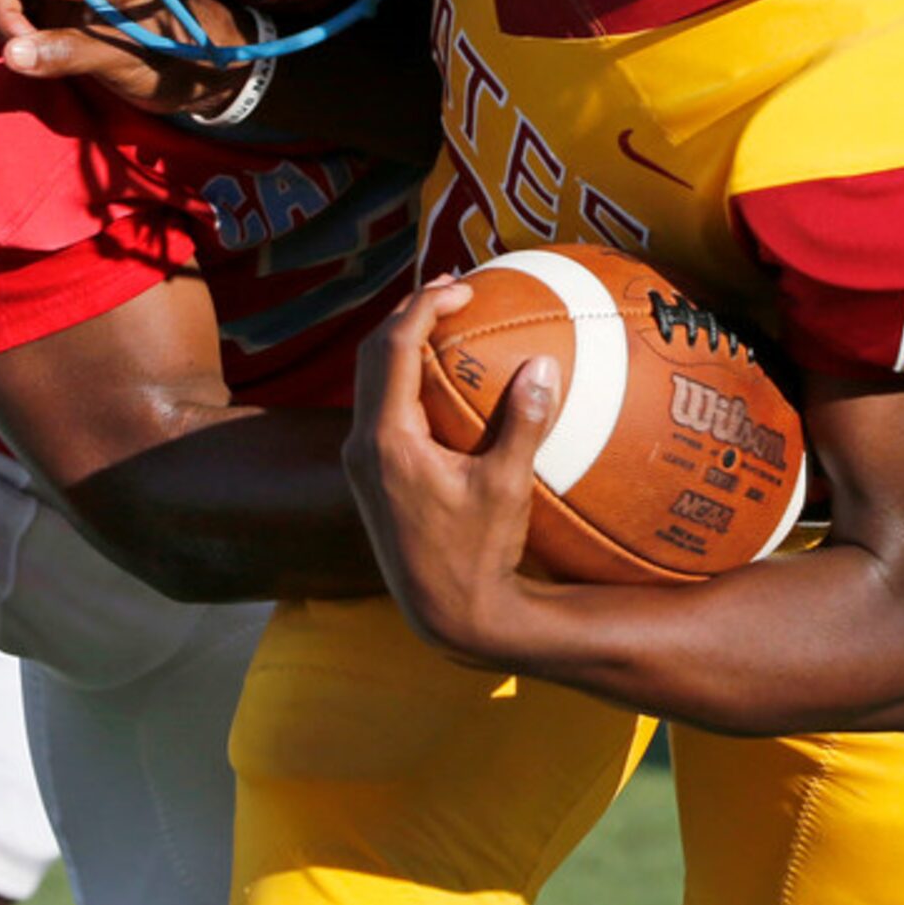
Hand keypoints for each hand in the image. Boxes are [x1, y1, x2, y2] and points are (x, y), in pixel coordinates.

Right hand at [0, 0, 253, 117]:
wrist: (205, 71)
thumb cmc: (177, 55)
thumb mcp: (123, 57)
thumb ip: (67, 51)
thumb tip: (11, 54)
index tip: (32, 29)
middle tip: (22, 43)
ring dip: (4, 9)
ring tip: (29, 47)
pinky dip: (12, 19)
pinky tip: (33, 47)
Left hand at [342, 279, 559, 658]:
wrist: (445, 616)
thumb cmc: (478, 555)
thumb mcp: (507, 488)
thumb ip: (523, 424)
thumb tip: (543, 364)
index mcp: (387, 440)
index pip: (395, 347)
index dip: (424, 305)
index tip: (462, 288)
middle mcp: (361, 446)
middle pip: (373, 354)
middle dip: (409, 313)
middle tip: (454, 291)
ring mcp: (360, 463)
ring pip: (370, 380)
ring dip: (402, 343)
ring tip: (444, 321)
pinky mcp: (369, 478)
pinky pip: (378, 406)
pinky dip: (402, 377)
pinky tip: (439, 379)